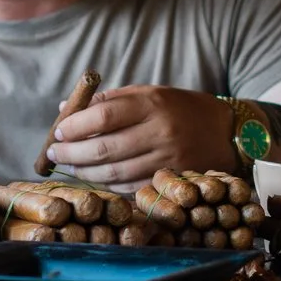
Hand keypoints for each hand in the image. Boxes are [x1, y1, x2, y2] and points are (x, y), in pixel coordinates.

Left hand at [43, 85, 232, 192]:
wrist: (225, 132)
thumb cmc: (179, 109)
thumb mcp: (148, 93)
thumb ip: (108, 101)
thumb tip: (64, 111)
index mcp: (151, 103)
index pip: (103, 116)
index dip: (75, 127)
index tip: (59, 132)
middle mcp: (160, 131)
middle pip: (105, 149)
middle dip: (72, 154)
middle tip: (55, 153)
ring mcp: (167, 159)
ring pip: (115, 173)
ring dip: (86, 172)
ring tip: (71, 166)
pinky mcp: (171, 180)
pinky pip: (131, 187)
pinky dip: (109, 184)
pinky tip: (96, 178)